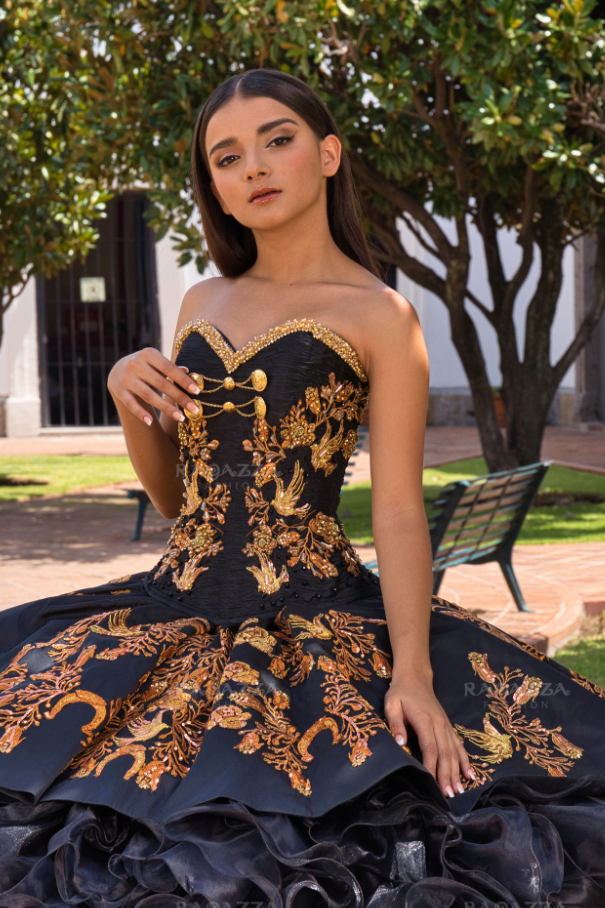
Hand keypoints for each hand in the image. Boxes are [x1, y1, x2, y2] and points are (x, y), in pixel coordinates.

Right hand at [107, 348, 200, 424]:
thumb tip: (189, 372)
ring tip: (180, 417)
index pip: (169, 368)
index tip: (197, 391)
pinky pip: (131, 404)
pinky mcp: (118, 390)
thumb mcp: (156, 363)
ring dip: (166, 408)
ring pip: (149, 396)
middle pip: (161, 384)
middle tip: (194, 409)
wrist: (117, 370)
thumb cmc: (145, 367)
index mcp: (148, 354)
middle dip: (179, 397)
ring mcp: (126, 378)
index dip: (183, 380)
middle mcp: (135, 364)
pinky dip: (141, 413)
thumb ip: (171, 368)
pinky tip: (151, 422)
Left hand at [384, 673, 475, 799]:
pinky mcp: (448, 726)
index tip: (432, 786)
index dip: (432, 768)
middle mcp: (439, 724)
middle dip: (447, 776)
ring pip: (454, 752)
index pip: (430, 749)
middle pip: (445, 754)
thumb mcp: (392, 705)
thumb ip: (395, 724)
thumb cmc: (400, 692)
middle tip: (449, 796)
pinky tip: (470, 774)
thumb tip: (400, 744)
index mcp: (425, 720)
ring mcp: (446, 725)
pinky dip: (465, 760)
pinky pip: (459, 745)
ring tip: (459, 791)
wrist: (415, 677)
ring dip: (457, 772)